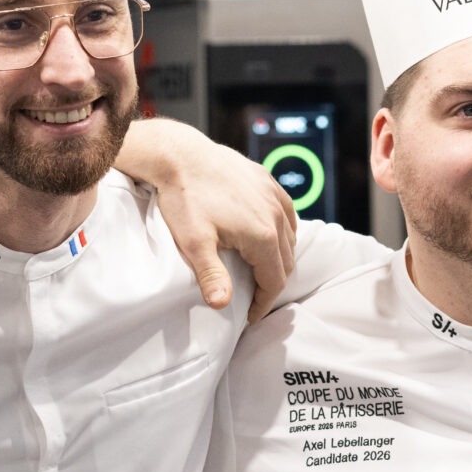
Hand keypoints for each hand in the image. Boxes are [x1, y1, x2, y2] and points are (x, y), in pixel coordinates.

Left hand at [120, 120, 297, 322]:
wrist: (181, 156)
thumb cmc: (185, 199)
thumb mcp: (194, 243)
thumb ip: (211, 276)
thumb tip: (221, 305)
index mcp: (263, 236)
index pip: (275, 281)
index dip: (264, 303)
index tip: (250, 315)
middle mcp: (276, 215)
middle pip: (286, 262)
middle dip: (272, 284)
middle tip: (253, 298)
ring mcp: (275, 196)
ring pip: (290, 237)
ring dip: (278, 258)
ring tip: (259, 271)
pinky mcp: (268, 181)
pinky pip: (286, 213)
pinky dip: (281, 230)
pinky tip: (267, 236)